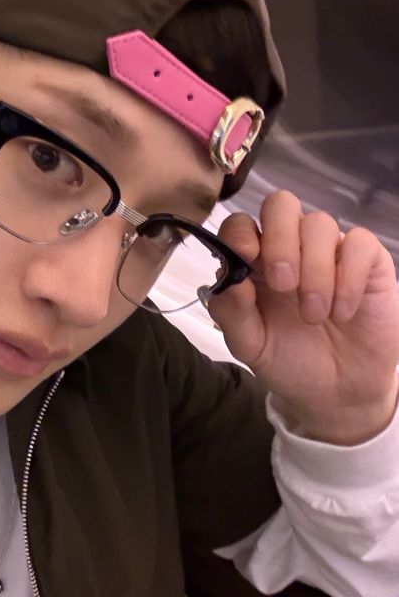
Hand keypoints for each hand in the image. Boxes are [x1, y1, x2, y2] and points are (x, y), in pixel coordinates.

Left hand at [208, 190, 398, 444]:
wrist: (335, 392)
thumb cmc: (287, 360)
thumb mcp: (249, 344)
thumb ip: (231, 311)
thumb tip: (228, 278)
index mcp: (254, 261)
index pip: (240, 223)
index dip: (240, 233)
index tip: (247, 259)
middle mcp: (290, 247)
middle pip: (280, 204)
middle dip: (280, 239)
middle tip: (284, 285)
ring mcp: (330, 250)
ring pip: (320, 224)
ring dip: (315, 272)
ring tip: (314, 316)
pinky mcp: (368, 261)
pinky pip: (360, 244)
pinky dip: (349, 279)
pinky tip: (342, 312)